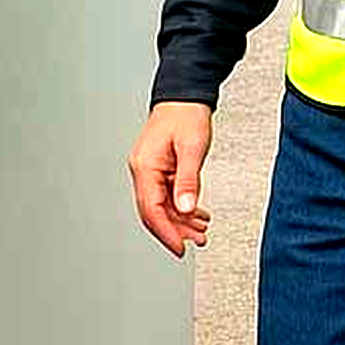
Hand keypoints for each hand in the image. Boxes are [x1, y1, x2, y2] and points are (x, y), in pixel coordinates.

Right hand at [129, 101, 214, 256]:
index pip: (151, 209)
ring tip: (201, 231)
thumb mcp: (192, 148)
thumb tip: (185, 208)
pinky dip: (183, 207)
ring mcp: (151, 171)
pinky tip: (197, 214)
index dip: (166, 232)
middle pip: (155, 212)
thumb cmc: (186, 115)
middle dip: (175, 230)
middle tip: (197, 241)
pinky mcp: (160, 169)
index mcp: (145, 167)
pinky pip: (168, 195)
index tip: (180, 248)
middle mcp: (144, 171)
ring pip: (162, 206)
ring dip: (181, 220)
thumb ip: (189, 180)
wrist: (185, 96)